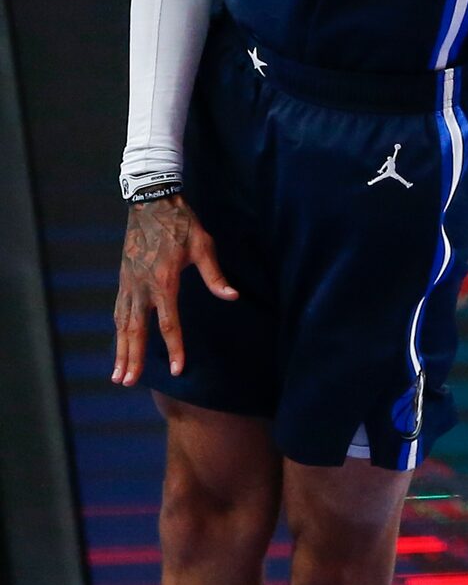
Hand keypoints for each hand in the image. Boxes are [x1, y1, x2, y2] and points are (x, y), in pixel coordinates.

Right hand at [112, 195, 236, 385]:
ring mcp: (130, 283)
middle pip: (137, 330)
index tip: (178, 369)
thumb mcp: (203, 245)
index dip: (175, 348)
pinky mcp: (123, 278)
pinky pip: (118, 310)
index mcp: (165, 281)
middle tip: (129, 382)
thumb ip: (215, 275)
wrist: (151, 202)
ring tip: (118, 375)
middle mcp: (143, 287)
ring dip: (121, 350)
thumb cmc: (181, 224)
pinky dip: (118, 330)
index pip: (170, 323)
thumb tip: (232, 297)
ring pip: (123, 324)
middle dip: (134, 358)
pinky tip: (118, 343)